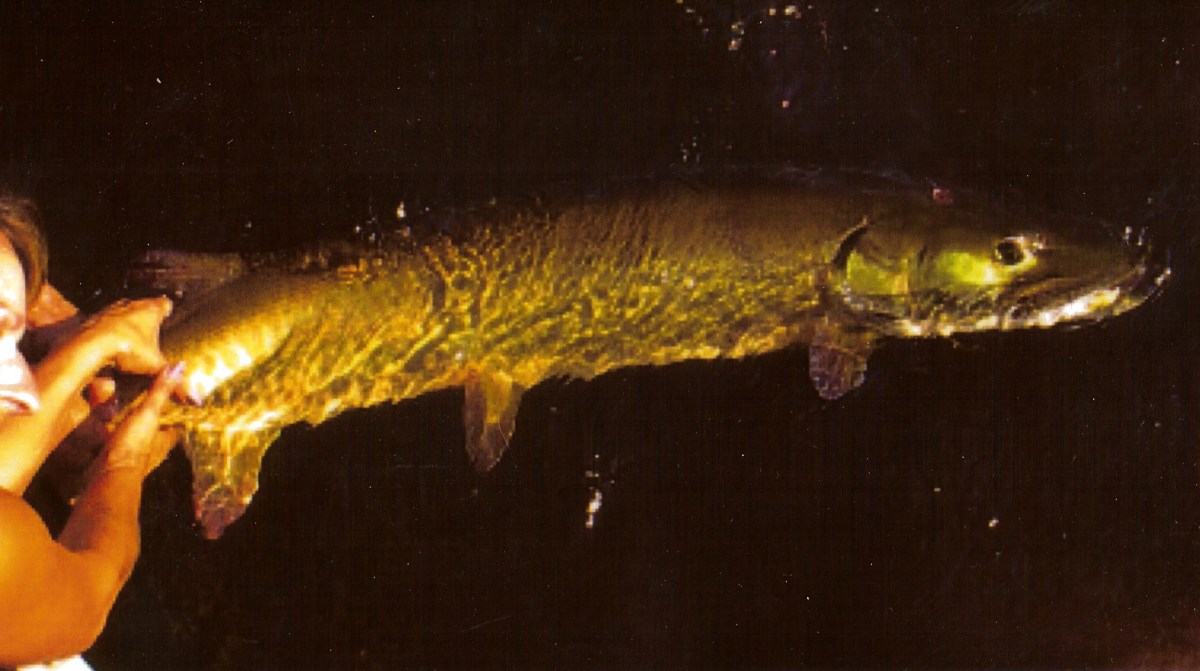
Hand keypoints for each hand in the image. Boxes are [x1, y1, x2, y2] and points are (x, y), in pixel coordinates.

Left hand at [74, 297, 172, 376]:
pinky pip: (105, 322)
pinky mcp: (93, 318)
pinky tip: (109, 344)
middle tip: (152, 330)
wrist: (90, 345)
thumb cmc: (128, 348)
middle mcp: (132, 304)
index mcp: (151, 311)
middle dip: (147, 316)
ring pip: (123, 312)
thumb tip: (193, 398)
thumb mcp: (154, 365)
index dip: (167, 310)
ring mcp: (111, 309)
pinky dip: (109, 330)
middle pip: (143, 306)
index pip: (165, 304)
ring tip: (131, 338)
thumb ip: (173, 378)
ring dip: (126, 322)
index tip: (168, 315)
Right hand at [94, 362, 183, 478]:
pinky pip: (116, 445)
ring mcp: (134, 458)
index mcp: (167, 439)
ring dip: (129, 428)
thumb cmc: (131, 446)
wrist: (105, 478)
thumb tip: (179, 366)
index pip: (177, 424)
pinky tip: (100, 427)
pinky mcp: (114, 462)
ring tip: (118, 411)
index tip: (171, 400)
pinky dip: (110, 435)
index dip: (175, 413)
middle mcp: (154, 451)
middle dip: (150, 421)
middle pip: (156, 432)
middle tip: (142, 404)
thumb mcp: (147, 413)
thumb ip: (160, 391)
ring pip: (135, 439)